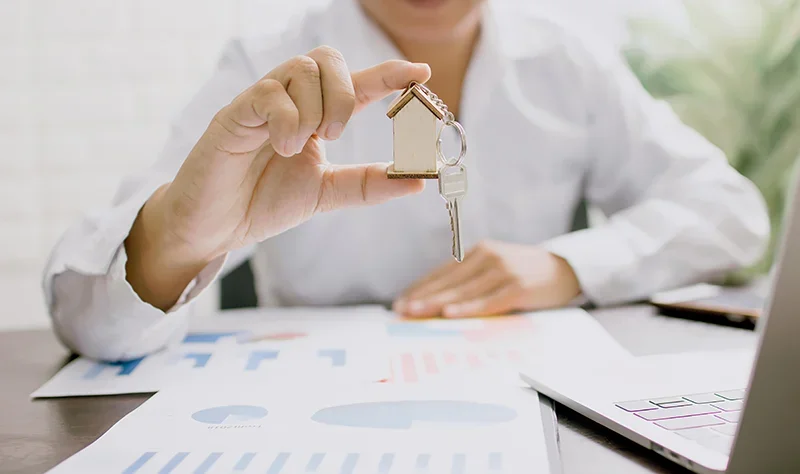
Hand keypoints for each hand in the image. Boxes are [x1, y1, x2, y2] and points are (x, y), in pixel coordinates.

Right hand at [125, 46, 430, 308]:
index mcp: (314, 116)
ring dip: (315, 109)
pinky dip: (287, 120)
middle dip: (345, 94)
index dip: (388, 74)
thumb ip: (368, 185)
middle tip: (334, 136)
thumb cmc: (263, 203)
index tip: (421, 72)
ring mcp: (262, 102)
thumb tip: (418, 180)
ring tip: (299, 147)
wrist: (214, 227)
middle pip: (328, 59)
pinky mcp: (235, 113)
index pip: (356, 84)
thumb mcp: (327, 194)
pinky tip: (281, 148)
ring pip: (302, 69)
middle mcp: (290, 101)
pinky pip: (270, 93)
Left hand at [393, 240, 580, 318]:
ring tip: (415, 313)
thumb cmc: (526, 274)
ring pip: (463, 291)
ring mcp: (504, 271)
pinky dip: (468, 308)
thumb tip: (438, 303)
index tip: (400, 302)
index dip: (420, 287)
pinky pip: (489, 301)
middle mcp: (489, 257)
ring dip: (437, 303)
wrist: (567, 270)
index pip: (443, 272)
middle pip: (449, 281)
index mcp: (480, 252)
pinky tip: (450, 314)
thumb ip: (472, 280)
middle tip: (400, 310)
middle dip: (422, 297)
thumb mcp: (497, 269)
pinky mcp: (519, 286)